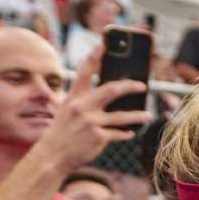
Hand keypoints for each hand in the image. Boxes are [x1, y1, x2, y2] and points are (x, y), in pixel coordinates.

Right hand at [32, 45, 150, 173]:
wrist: (51, 156)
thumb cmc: (62, 132)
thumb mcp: (66, 111)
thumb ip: (83, 100)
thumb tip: (109, 92)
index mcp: (73, 97)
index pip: (85, 71)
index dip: (95, 56)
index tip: (105, 42)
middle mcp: (82, 107)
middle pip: (111, 90)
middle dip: (130, 86)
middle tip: (143, 86)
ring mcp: (90, 123)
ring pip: (122, 116)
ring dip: (138, 116)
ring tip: (147, 115)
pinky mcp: (98, 137)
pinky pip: (119, 133)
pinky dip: (126, 133)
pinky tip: (131, 132)